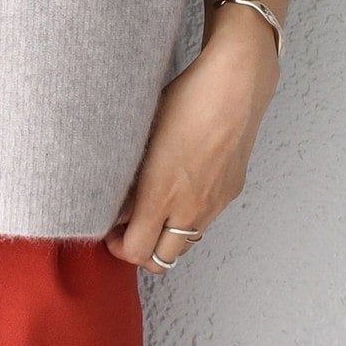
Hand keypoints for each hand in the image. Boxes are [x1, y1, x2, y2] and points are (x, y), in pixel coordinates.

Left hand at [104, 26, 280, 272]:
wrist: (235, 86)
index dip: (118, 247)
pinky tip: (181, 190)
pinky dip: (188, 218)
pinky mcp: (231, 192)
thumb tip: (119, 205)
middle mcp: (190, 207)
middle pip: (162, 260)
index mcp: (161, 193)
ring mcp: (214, 203)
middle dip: (141, 251)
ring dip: (166, 237)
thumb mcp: (143, 135)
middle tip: (128, 228)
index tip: (110, 231)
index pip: (136, 251)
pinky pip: (205, 221)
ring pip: (186, 243)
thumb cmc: (184, 100)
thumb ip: (130, 179)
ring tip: (154, 210)